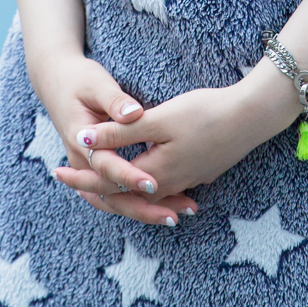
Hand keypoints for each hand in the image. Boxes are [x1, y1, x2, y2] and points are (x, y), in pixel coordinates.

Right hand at [31, 49, 198, 225]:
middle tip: (173, 216)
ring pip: (114, 200)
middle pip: (111, 195)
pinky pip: (115, 192)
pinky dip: (135, 201)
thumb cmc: (79, 80)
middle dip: (142, 208)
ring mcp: (88, 168)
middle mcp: (82, 162)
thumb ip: (115, 100)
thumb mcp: (97, 83)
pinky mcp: (97, 168)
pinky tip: (162, 204)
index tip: (154, 183)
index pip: (107, 166)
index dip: (130, 176)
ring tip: (174, 217)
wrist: (56, 81)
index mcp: (80, 142)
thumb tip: (134, 114)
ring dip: (142, 211)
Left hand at [54, 64, 299, 222]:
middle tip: (67, 180)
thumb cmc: (205, 112)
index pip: (107, 183)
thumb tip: (84, 140)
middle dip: (94, 188)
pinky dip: (143, 187)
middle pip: (123, 194)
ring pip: (143, 193)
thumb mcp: (159, 118)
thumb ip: (121, 131)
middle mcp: (167, 184)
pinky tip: (143, 179)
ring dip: (118, 189)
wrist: (251, 117)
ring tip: (98, 184)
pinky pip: (161, 189)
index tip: (56, 172)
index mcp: (153, 172)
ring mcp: (185, 181)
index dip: (81, 178)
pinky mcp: (197, 173)